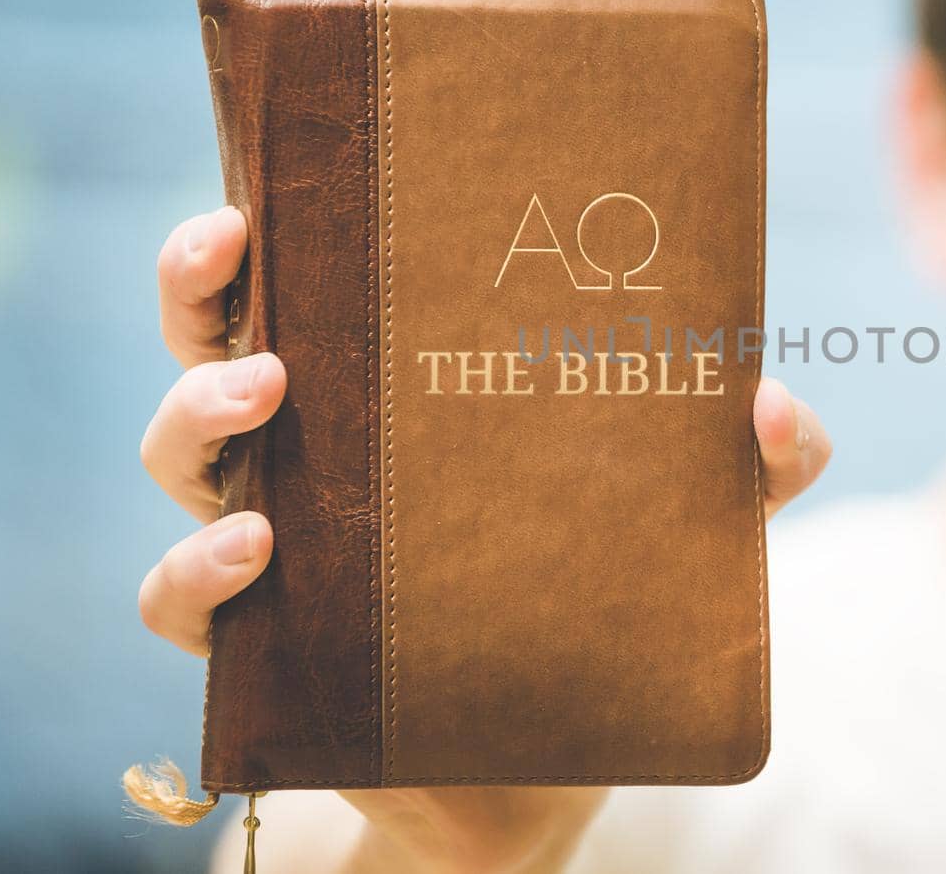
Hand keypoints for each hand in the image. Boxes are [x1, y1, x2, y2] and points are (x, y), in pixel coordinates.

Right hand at [139, 204, 831, 872]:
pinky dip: (193, 571)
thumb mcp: (692, 520)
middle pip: (211, 345)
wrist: (554, 758)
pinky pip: (177, 603)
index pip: (310, 288)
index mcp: (395, 391)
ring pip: (177, 458)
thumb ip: (758, 462)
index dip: (263, 231)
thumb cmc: (603, 597)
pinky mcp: (269, 648)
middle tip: (236, 249)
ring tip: (269, 396)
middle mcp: (317, 454)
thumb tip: (768, 401)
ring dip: (197, 414)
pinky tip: (259, 550)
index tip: (264, 187)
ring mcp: (280, 547)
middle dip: (201, 288)